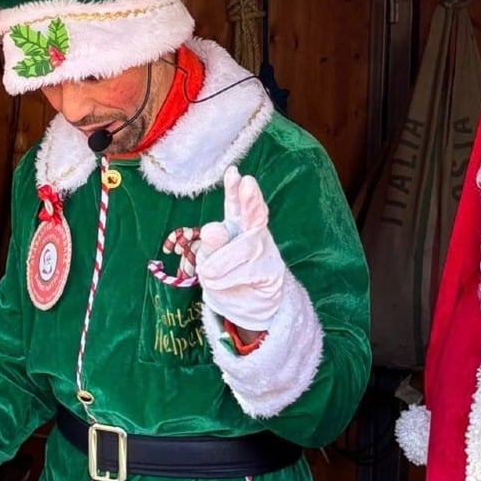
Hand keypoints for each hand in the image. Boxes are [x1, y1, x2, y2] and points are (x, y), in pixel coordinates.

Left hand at [195, 166, 285, 331]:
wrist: (246, 307)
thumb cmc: (225, 278)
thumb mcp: (209, 261)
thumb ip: (212, 246)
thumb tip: (214, 228)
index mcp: (238, 225)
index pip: (237, 205)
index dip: (235, 190)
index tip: (233, 173)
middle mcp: (254, 234)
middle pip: (255, 214)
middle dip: (251, 199)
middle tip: (248, 182)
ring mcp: (266, 252)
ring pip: (244, 248)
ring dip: (222, 262)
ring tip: (209, 273)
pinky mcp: (271, 273)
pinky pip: (248, 272)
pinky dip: (228, 278)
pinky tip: (221, 281)